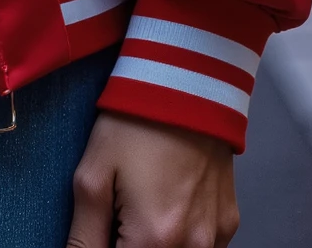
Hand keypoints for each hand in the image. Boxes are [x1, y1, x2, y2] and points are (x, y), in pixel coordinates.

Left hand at [68, 111, 238, 247]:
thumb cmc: (136, 123)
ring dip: (154, 242)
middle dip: (128, 242)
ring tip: (142, 204)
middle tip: (120, 213)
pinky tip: (168, 203)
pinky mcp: (228, 222)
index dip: (104, 246)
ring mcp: (214, 237)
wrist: (186, 82)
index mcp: (153, 239)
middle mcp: (191, 247)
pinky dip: (181, 236)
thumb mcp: (94, 175)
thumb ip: (84, 236)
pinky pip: (201, 247)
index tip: (101, 227)